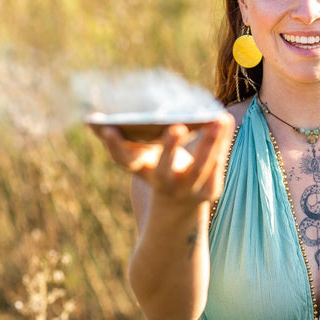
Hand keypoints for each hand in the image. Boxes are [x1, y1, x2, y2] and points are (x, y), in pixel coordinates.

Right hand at [89, 112, 234, 202]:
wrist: (180, 202)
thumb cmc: (157, 165)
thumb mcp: (141, 154)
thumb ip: (127, 137)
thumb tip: (95, 117)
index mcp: (141, 169)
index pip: (122, 159)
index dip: (113, 145)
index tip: (108, 128)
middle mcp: (162, 182)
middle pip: (164, 168)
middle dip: (170, 148)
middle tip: (176, 127)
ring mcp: (187, 189)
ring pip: (200, 166)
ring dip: (210, 141)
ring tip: (218, 118)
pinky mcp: (209, 190)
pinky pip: (218, 163)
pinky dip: (223, 140)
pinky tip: (225, 120)